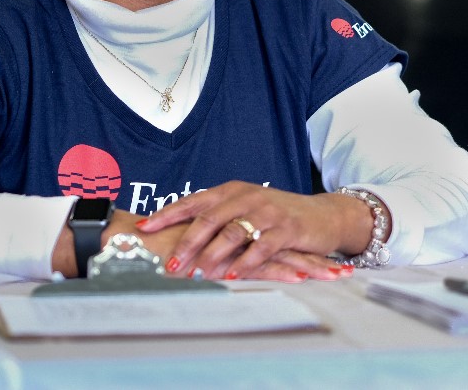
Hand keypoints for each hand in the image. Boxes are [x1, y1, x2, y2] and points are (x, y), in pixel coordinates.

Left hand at [135, 181, 370, 281]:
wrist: (325, 215)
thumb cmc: (279, 216)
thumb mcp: (247, 210)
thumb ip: (219, 219)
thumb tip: (179, 237)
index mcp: (232, 191)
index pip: (193, 201)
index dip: (167, 214)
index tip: (142, 229)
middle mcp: (247, 197)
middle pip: (208, 218)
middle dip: (185, 243)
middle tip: (168, 265)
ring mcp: (267, 211)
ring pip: (232, 232)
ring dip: (211, 256)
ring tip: (196, 276)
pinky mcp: (286, 228)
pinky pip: (261, 247)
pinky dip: (244, 263)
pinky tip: (231, 276)